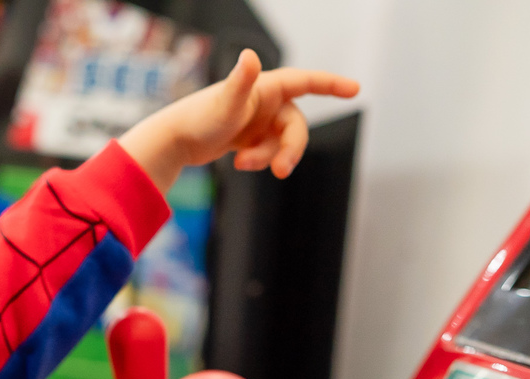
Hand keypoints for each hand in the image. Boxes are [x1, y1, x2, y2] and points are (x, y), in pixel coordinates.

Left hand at [119, 49, 359, 192]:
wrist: (174, 140)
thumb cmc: (198, 119)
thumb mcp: (225, 103)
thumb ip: (240, 82)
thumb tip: (250, 57)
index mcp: (266, 87)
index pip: (307, 81)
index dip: (332, 84)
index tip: (355, 89)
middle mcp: (265, 101)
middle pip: (296, 126)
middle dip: (290, 149)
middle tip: (280, 171)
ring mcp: (257, 120)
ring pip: (281, 143)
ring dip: (268, 157)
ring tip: (242, 164)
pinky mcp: (248, 136)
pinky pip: (268, 151)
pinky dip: (258, 159)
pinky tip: (238, 163)